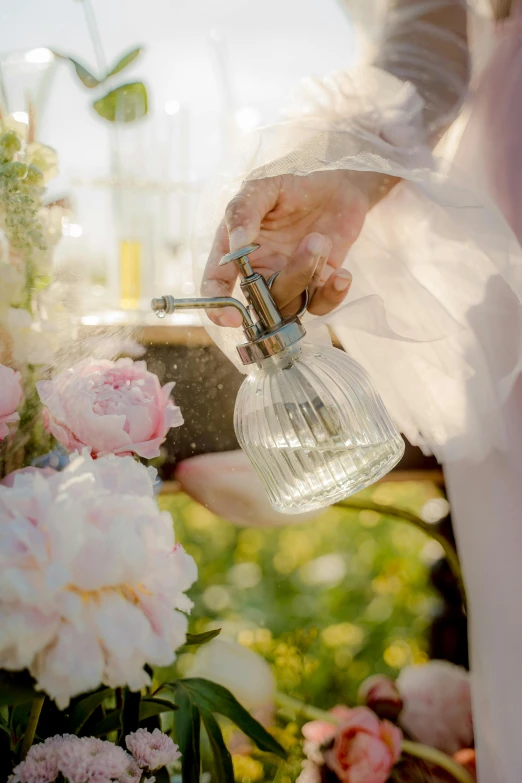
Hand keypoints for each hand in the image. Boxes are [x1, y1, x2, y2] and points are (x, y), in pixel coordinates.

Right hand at [201, 170, 370, 325]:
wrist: (338, 182)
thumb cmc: (295, 184)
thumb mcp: (264, 188)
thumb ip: (243, 211)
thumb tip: (236, 245)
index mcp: (234, 250)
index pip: (216, 285)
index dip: (218, 306)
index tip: (232, 317)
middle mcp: (259, 271)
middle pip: (261, 301)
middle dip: (288, 279)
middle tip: (312, 241)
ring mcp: (288, 281)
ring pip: (291, 304)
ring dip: (310, 274)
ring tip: (322, 238)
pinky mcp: (317, 285)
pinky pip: (320, 306)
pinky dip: (333, 295)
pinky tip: (342, 273)